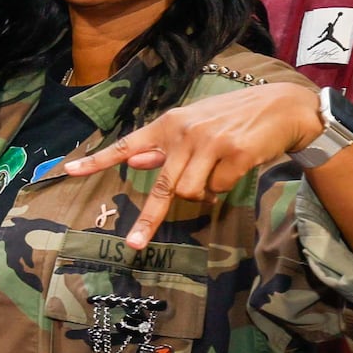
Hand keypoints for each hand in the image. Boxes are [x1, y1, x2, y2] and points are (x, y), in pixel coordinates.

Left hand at [56, 82, 340, 250]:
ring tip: (217, 173)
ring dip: (203, 194)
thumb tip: (133, 164)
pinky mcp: (236, 154)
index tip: (70, 171)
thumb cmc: (231, 119)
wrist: (282, 108)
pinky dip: (225, 187)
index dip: (98, 160)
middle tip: (134, 245)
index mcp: (168, 124)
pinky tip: (236, 166)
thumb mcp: (193, 125)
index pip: (127, 144)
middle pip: (162, 186)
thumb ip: (163, 146)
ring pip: (192, 192)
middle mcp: (185, 132)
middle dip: (149, 219)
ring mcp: (210, 143)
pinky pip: (219, 189)